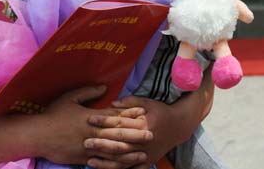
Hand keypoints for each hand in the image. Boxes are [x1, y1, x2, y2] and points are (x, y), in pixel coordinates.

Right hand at [36, 86, 149, 166]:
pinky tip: (123, 165)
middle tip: (151, 134)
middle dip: (135, 134)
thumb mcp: (70, 97)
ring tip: (143, 153)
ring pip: (113, 151)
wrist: (38, 135)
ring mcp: (88, 147)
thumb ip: (88, 91)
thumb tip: (105, 88)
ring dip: (129, 152)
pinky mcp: (82, 159)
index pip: (114, 115)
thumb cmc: (54, 114)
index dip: (129, 114)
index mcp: (91, 117)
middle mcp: (93, 133)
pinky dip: (114, 164)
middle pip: (118, 134)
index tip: (143, 112)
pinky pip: (102, 162)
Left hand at [86, 67, 213, 168]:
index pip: (120, 121)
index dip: (104, 120)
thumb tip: (112, 103)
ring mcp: (145, 154)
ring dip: (106, 161)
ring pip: (123, 159)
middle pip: (119, 142)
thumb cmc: (160, 111)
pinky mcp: (147, 162)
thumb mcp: (147, 101)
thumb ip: (129, 102)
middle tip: (85, 142)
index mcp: (143, 123)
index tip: (90, 118)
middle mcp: (144, 140)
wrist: (178, 126)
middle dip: (101, 142)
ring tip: (89, 160)